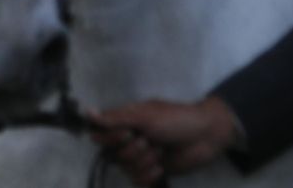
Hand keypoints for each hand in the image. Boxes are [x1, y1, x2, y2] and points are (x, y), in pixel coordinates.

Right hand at [90, 97, 241, 184]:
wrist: (205, 136)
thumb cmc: (176, 119)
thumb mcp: (146, 115)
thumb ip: (116, 118)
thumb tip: (87, 112)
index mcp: (128, 122)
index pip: (102, 135)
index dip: (111, 139)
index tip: (127, 134)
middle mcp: (131, 140)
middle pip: (115, 156)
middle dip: (134, 151)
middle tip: (150, 141)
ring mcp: (142, 157)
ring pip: (126, 170)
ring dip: (144, 163)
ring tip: (160, 153)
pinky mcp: (152, 172)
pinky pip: (138, 181)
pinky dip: (149, 176)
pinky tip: (161, 168)